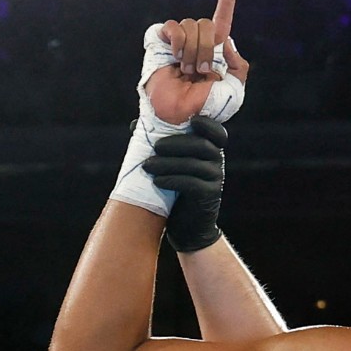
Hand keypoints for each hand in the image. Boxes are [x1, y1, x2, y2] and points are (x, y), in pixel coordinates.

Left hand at [143, 115, 227, 251]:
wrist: (187, 229)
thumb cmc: (174, 192)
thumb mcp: (169, 166)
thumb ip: (158, 145)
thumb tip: (134, 124)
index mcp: (209, 150)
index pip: (216, 132)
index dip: (207, 124)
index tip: (191, 121)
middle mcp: (216, 162)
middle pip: (200, 145)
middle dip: (176, 143)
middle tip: (154, 147)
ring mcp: (215, 179)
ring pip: (193, 165)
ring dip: (168, 163)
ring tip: (147, 166)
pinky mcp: (209, 196)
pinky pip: (192, 184)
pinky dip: (172, 180)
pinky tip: (157, 181)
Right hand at [146, 0, 247, 124]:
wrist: (181, 116)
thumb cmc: (206, 107)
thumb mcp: (235, 89)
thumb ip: (238, 64)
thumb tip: (225, 41)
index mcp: (215, 49)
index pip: (223, 17)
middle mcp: (197, 41)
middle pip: (206, 23)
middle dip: (206, 48)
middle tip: (200, 71)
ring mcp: (178, 41)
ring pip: (190, 25)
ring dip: (191, 51)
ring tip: (185, 71)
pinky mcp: (162, 43)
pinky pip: (173, 26)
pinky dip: (177, 41)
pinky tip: (176, 58)